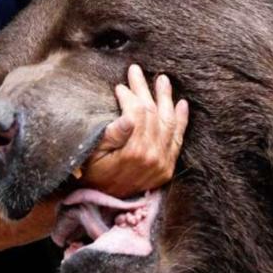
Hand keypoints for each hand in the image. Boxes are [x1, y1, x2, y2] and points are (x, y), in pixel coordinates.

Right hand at [81, 64, 188, 197]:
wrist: (102, 201)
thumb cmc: (91, 173)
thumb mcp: (92, 154)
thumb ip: (111, 136)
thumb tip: (128, 117)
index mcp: (134, 152)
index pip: (138, 114)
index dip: (129, 96)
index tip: (120, 86)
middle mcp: (153, 158)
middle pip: (153, 114)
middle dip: (144, 90)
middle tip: (136, 71)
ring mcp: (163, 164)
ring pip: (168, 123)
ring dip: (166, 99)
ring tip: (162, 80)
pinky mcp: (167, 168)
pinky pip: (178, 140)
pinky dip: (181, 121)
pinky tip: (181, 104)